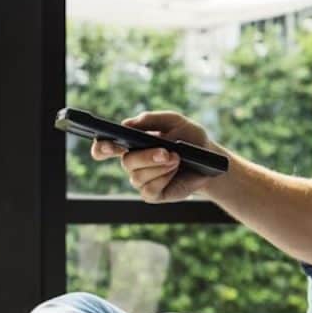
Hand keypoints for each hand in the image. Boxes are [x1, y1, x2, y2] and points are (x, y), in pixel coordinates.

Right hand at [91, 111, 218, 202]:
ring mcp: (142, 179)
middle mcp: (134, 162)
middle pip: (126, 162)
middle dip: (146, 157)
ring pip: (138, 177)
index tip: (107, 145)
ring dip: (159, 168)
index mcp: (133, 143)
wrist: (210, 160)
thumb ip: (152, 119)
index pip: (106, 147)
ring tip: (177, 159)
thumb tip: (129, 123)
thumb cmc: (190, 138)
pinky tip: (174, 171)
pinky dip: (163, 179)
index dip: (101, 147)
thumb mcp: (175, 122)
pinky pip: (149, 190)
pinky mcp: (153, 193)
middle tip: (166, 152)